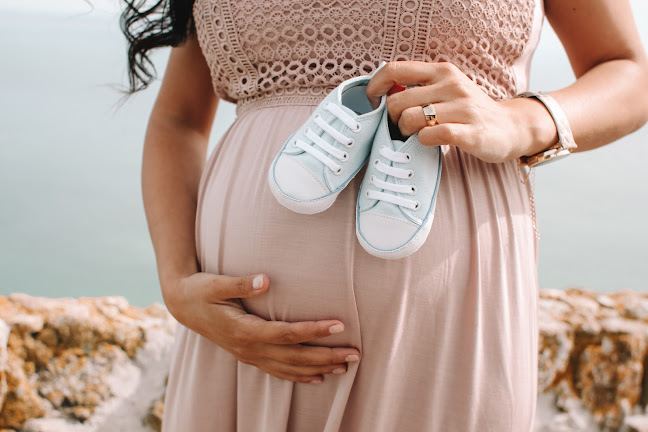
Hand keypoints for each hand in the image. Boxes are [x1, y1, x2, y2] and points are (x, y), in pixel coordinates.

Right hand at [162, 272, 360, 383]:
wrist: (182, 305)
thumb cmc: (201, 290)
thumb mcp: (217, 283)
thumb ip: (242, 284)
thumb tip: (266, 280)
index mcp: (245, 330)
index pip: (287, 333)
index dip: (314, 330)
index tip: (339, 325)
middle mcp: (250, 348)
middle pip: (295, 357)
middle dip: (327, 357)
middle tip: (355, 354)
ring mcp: (249, 355)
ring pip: (290, 368)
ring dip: (319, 369)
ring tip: (345, 367)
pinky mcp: (249, 356)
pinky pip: (278, 371)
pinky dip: (300, 376)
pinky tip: (317, 378)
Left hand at [367, 61, 538, 162]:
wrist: (510, 127)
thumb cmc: (469, 111)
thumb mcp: (445, 90)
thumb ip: (418, 88)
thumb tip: (383, 93)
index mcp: (441, 71)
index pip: (395, 69)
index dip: (375, 86)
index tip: (373, 102)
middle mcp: (452, 84)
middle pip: (397, 102)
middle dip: (391, 120)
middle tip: (400, 129)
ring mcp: (463, 107)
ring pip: (411, 119)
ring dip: (406, 133)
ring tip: (415, 137)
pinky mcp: (471, 132)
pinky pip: (434, 135)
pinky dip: (424, 141)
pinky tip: (430, 143)